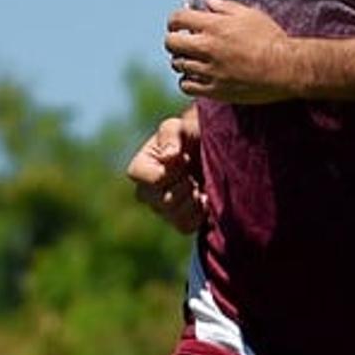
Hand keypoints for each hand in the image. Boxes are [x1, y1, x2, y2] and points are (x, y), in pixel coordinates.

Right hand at [126, 108, 205, 233]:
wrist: (213, 150)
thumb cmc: (192, 134)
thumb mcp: (181, 127)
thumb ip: (172, 135)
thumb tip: (169, 156)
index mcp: (141, 167)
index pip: (142, 178)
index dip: (165, 172)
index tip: (182, 160)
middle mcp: (147, 192)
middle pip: (159, 201)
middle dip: (183, 187)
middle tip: (193, 174)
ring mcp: (163, 209)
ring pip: (173, 216)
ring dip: (192, 201)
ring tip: (200, 185)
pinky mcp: (181, 220)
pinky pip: (186, 226)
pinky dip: (199, 214)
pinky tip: (206, 199)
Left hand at [165, 0, 297, 103]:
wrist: (286, 69)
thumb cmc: (270, 38)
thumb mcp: (249, 15)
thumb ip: (224, 7)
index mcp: (214, 26)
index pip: (177, 19)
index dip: (174, 21)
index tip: (179, 25)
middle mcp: (208, 48)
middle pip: (171, 43)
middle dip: (173, 40)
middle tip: (182, 42)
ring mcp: (210, 70)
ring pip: (178, 65)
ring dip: (182, 60)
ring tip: (193, 59)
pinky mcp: (215, 90)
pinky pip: (187, 86)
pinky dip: (187, 80)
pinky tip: (196, 76)